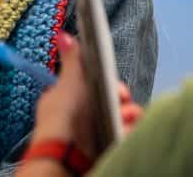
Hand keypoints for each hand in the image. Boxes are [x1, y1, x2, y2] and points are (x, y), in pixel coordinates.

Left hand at [32, 33, 144, 158]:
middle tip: (123, 100)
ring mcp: (93, 132)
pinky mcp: (104, 147)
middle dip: (122, 100)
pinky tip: (128, 129)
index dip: (110, 84)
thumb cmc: (65, 117)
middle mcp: (81, 116)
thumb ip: (73, 60)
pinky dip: (129, 131)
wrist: (67, 156)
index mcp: (68, 99)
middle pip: (111, 101)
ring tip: (128, 116)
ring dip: (129, 115)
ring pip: (120, 118)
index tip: (118, 87)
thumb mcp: (69, 82)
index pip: (95, 85)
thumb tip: (63, 35)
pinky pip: (123, 135)